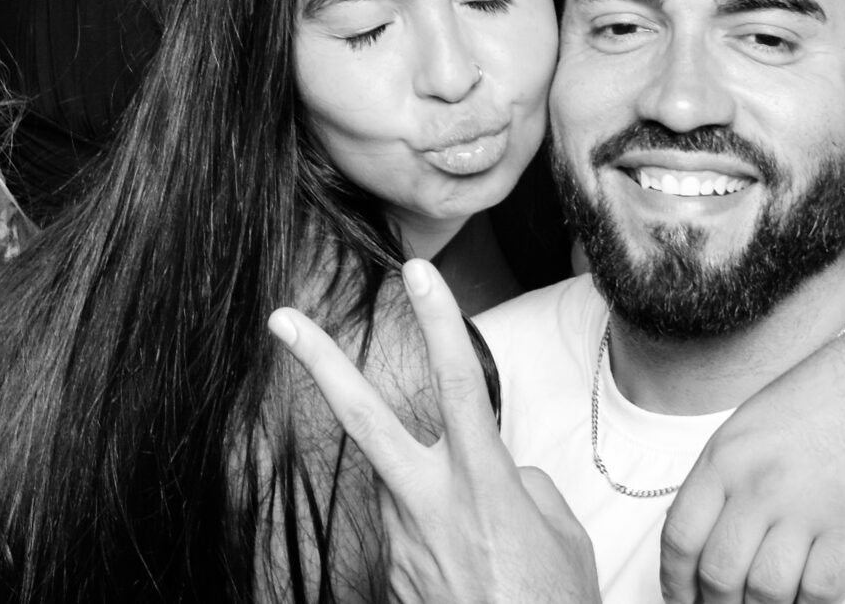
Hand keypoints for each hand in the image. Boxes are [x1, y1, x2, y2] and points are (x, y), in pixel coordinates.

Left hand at [272, 260, 598, 603]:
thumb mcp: (562, 537)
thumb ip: (522, 484)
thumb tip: (497, 470)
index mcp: (482, 485)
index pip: (459, 384)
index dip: (440, 322)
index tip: (419, 272)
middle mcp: (429, 505)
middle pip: (365, 417)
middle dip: (321, 362)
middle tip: (282, 318)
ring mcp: (401, 542)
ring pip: (403, 487)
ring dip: (432, 501)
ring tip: (487, 558)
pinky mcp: (389, 576)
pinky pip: (413, 534)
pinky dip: (439, 542)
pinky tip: (472, 577)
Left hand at [659, 310, 844, 603]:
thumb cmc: (813, 404)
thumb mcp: (744, 429)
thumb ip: (719, 482)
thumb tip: (698, 539)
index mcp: (724, 460)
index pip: (680, 537)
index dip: (673, 580)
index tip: (679, 598)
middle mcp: (758, 486)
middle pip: (719, 572)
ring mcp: (806, 509)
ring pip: (765, 590)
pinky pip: (820, 591)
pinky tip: (801, 603)